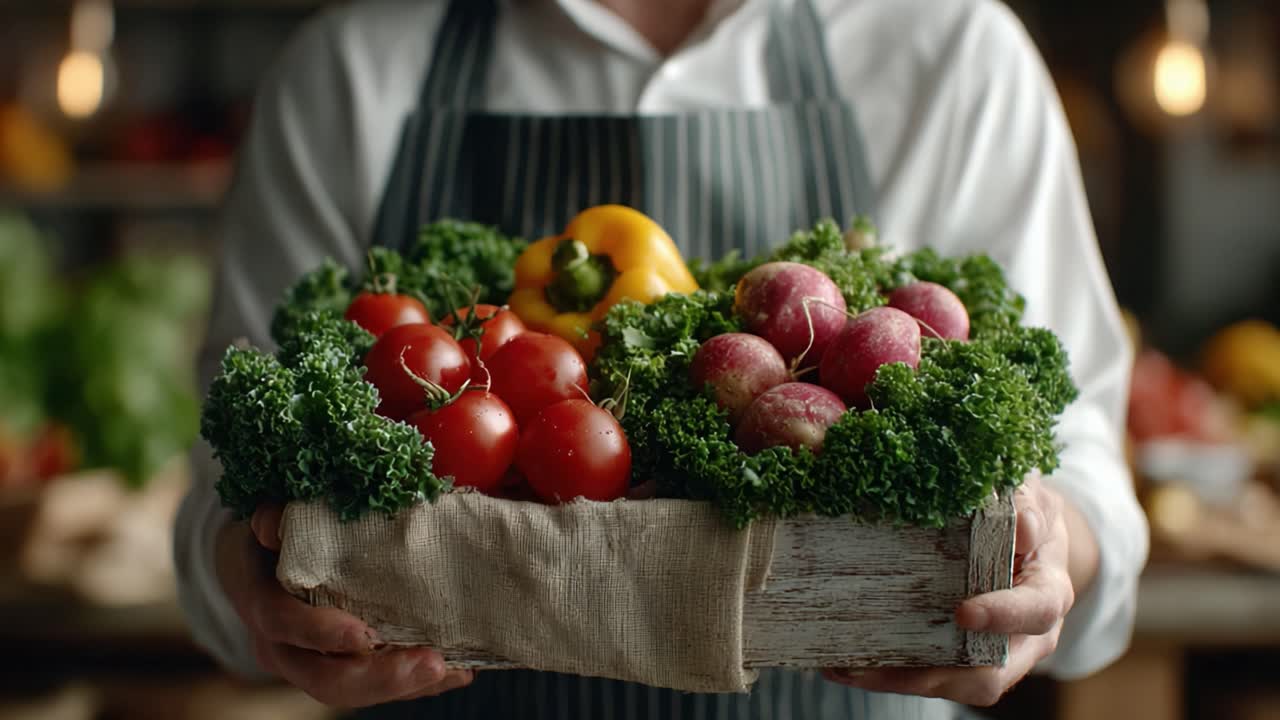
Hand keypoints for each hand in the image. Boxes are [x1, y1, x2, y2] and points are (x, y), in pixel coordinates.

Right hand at [215, 505, 474, 707]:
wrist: (259, 568)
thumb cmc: (275, 537)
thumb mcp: (270, 521)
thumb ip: (274, 519)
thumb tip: (271, 523)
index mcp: (263, 604)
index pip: (284, 624)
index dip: (321, 633)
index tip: (365, 635)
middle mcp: (282, 647)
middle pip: (322, 678)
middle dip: (379, 677)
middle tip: (432, 664)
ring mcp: (310, 666)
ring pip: (352, 690)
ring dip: (405, 686)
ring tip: (454, 670)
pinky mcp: (339, 671)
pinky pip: (376, 686)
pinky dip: (415, 684)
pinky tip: (458, 671)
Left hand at [823, 474, 1076, 706]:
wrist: (1028, 536)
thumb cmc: (1025, 511)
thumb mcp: (1030, 496)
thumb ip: (1026, 503)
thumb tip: (1023, 528)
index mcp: (1048, 592)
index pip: (1035, 612)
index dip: (1003, 616)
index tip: (962, 613)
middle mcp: (1026, 636)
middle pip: (990, 674)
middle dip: (933, 675)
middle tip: (876, 661)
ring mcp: (994, 653)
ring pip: (954, 684)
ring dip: (900, 680)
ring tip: (848, 665)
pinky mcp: (962, 658)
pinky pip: (929, 676)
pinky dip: (889, 673)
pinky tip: (845, 662)